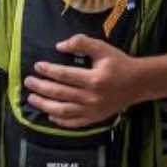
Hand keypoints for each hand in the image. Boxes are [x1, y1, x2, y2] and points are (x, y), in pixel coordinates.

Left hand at [22, 35, 139, 129]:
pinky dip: (60, 120)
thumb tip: (60, 46)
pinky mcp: (94, 119)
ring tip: (32, 98)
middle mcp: (92, 98)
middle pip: (60, 93)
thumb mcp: (102, 48)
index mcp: (94, 79)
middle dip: (41, 87)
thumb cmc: (119, 63)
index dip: (49, 70)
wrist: (138, 83)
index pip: (65, 76)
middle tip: (28, 82)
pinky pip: (74, 123)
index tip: (37, 66)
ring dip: (45, 105)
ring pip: (63, 111)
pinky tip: (50, 114)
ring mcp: (93, 111)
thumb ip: (82, 43)